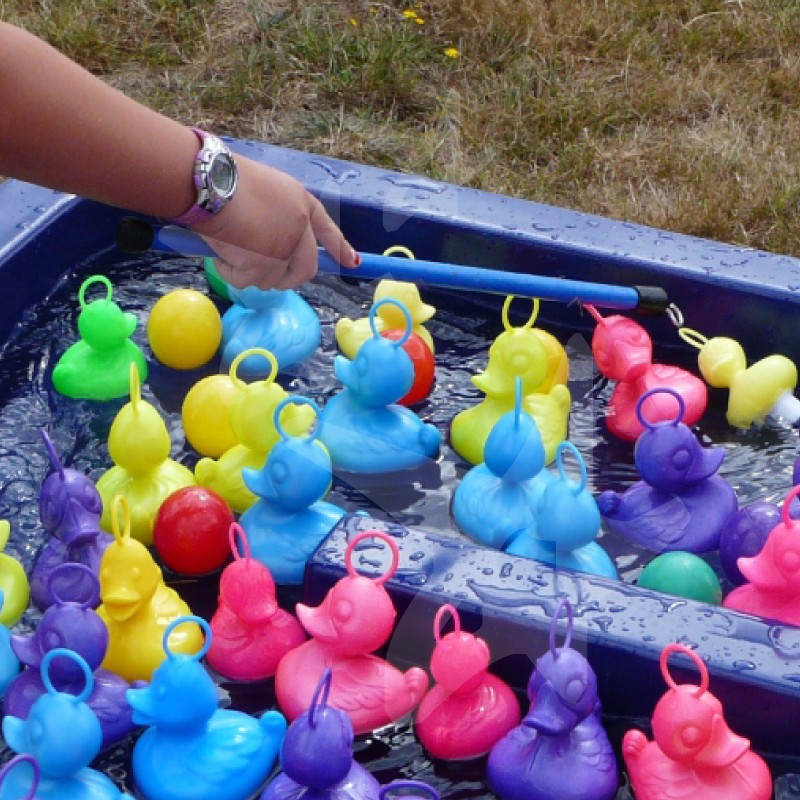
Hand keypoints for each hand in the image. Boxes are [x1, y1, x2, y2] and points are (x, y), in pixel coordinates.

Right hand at [191, 156, 358, 289]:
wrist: (210, 183)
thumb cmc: (227, 179)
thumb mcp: (266, 191)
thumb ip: (279, 217)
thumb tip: (273, 246)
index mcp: (302, 203)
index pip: (328, 230)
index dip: (340, 247)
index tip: (352, 262)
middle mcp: (300, 229)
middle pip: (305, 269)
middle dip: (287, 278)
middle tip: (263, 274)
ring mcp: (283, 250)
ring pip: (272, 280)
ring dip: (250, 272)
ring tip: (230, 249)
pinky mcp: (262, 266)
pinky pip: (245, 281)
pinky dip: (229, 273)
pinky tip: (220, 254)